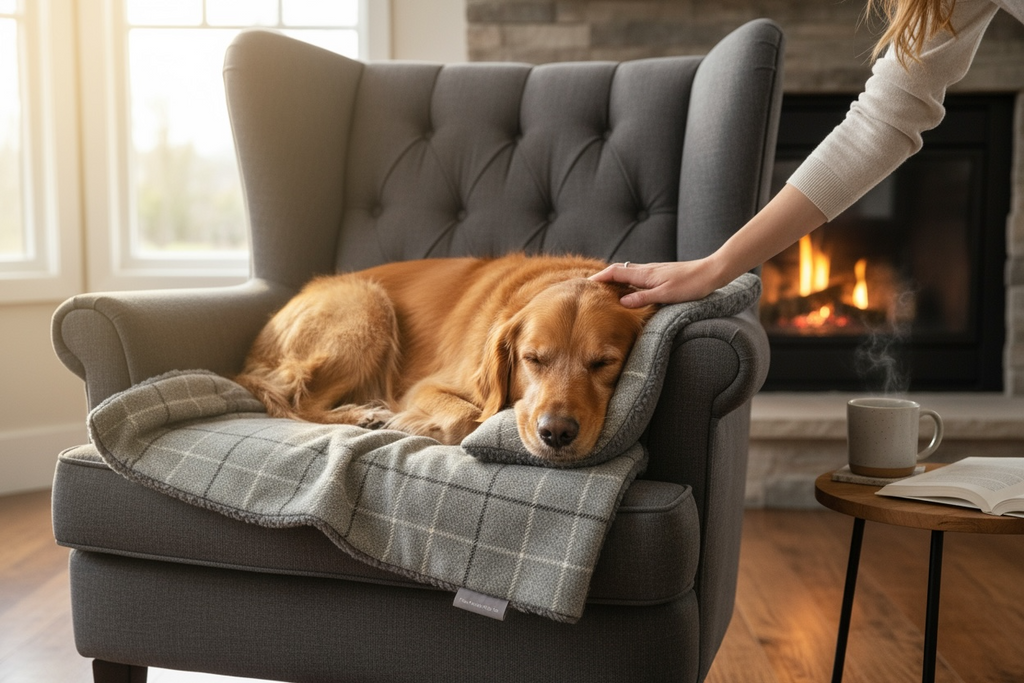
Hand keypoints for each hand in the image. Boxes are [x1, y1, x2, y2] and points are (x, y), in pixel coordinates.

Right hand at [590, 259, 723, 307]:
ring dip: (615, 280)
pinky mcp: (661, 274)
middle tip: (590, 288)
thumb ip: (643, 298)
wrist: (712, 272)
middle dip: (603, 278)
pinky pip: (638, 277)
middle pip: (618, 271)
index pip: (615, 272)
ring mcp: (654, 271)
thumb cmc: (691, 284)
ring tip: (605, 291)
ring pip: (628, 273)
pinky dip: (627, 282)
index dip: (599, 278)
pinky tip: (630, 290)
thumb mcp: (666, 295)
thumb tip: (621, 302)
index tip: (585, 284)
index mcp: (645, 274)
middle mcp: (647, 270)